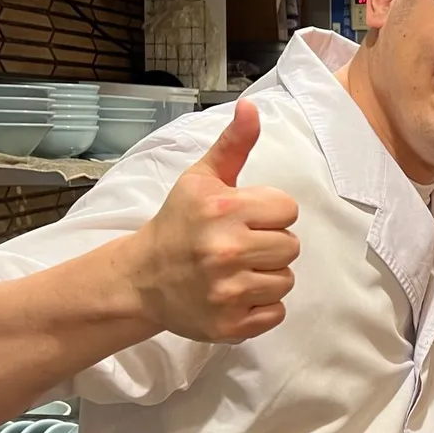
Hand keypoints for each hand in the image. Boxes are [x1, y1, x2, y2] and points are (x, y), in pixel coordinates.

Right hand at [124, 100, 299, 342]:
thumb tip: (251, 107)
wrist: (142, 279)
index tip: (245, 218)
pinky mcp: (229, 325)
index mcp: (223, 210)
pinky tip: (236, 295)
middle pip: (291, 247)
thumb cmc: (179, 223)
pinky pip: (276, 313)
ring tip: (237, 270)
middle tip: (240, 246)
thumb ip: (233, 144)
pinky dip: (261, 307)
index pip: (288, 210)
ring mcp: (227, 292)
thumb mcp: (201, 179)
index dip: (270, 214)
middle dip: (270, 245)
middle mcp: (225, 251)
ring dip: (267, 276)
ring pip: (286, 281)